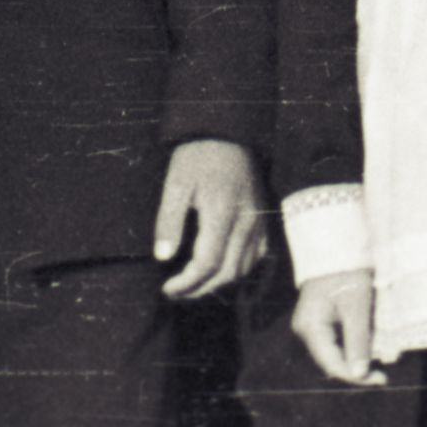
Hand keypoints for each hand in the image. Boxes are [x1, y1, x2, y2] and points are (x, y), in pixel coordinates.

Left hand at [155, 138, 265, 298]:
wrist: (228, 134)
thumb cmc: (198, 157)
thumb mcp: (176, 183)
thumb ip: (169, 220)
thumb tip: (163, 257)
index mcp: (222, 212)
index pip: (208, 263)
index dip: (187, 283)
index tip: (166, 288)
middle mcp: (246, 221)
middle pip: (228, 272)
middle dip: (200, 289)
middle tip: (176, 293)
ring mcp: (258, 221)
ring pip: (244, 268)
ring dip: (218, 284)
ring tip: (194, 286)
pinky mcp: (263, 218)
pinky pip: (257, 256)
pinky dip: (239, 271)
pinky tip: (222, 270)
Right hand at [293, 269, 383, 385]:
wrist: (337, 245)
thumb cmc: (348, 272)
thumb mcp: (358, 307)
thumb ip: (358, 341)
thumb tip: (359, 374)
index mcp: (310, 328)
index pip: (332, 364)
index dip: (356, 377)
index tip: (380, 379)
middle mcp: (306, 330)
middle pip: (331, 360)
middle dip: (357, 368)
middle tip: (382, 375)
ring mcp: (311, 324)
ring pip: (334, 351)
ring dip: (356, 357)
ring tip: (379, 361)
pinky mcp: (319, 319)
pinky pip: (335, 339)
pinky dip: (353, 345)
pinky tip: (368, 345)